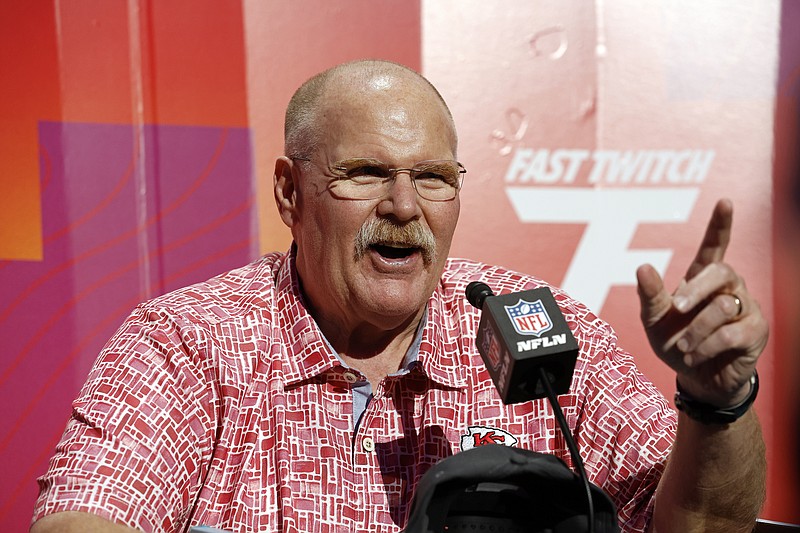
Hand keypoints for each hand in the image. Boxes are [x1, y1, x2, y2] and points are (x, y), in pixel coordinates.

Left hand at [636, 199, 768, 406]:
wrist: (696, 379)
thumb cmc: (675, 343)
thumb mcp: (654, 321)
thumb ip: (650, 295)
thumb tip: (643, 267)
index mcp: (702, 279)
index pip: (714, 246)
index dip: (720, 225)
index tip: (725, 202)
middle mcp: (728, 287)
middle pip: (721, 271)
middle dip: (696, 290)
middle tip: (677, 309)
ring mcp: (745, 307)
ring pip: (723, 306)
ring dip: (696, 330)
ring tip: (685, 347)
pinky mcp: (756, 331)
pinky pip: (731, 333)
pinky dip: (707, 346)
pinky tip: (697, 355)